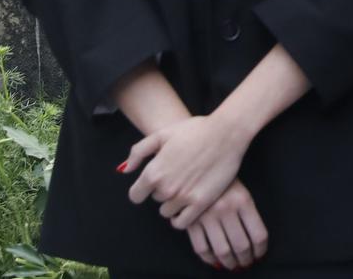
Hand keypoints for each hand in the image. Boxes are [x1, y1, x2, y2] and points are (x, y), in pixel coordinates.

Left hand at [124, 114, 250, 228]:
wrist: (226, 133)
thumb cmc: (195, 130)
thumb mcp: (162, 134)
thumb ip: (139, 152)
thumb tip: (125, 170)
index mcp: (153, 173)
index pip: (136, 195)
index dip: (143, 189)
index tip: (154, 183)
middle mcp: (165, 188)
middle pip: (155, 200)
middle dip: (163, 190)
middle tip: (178, 176)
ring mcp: (183, 197)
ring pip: (167, 211)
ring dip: (174, 202)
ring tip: (187, 188)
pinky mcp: (200, 203)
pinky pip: (182, 222)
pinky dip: (182, 217)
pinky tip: (188, 205)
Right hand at [188, 180, 268, 270]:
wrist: (197, 166)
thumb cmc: (223, 181)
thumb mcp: (242, 192)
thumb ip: (247, 214)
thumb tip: (254, 242)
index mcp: (243, 201)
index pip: (258, 234)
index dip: (260, 249)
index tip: (259, 255)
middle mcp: (226, 210)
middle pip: (241, 245)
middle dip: (245, 259)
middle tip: (246, 264)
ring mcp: (207, 216)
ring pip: (222, 250)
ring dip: (229, 262)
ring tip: (232, 265)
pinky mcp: (191, 222)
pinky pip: (201, 248)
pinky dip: (209, 259)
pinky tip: (215, 260)